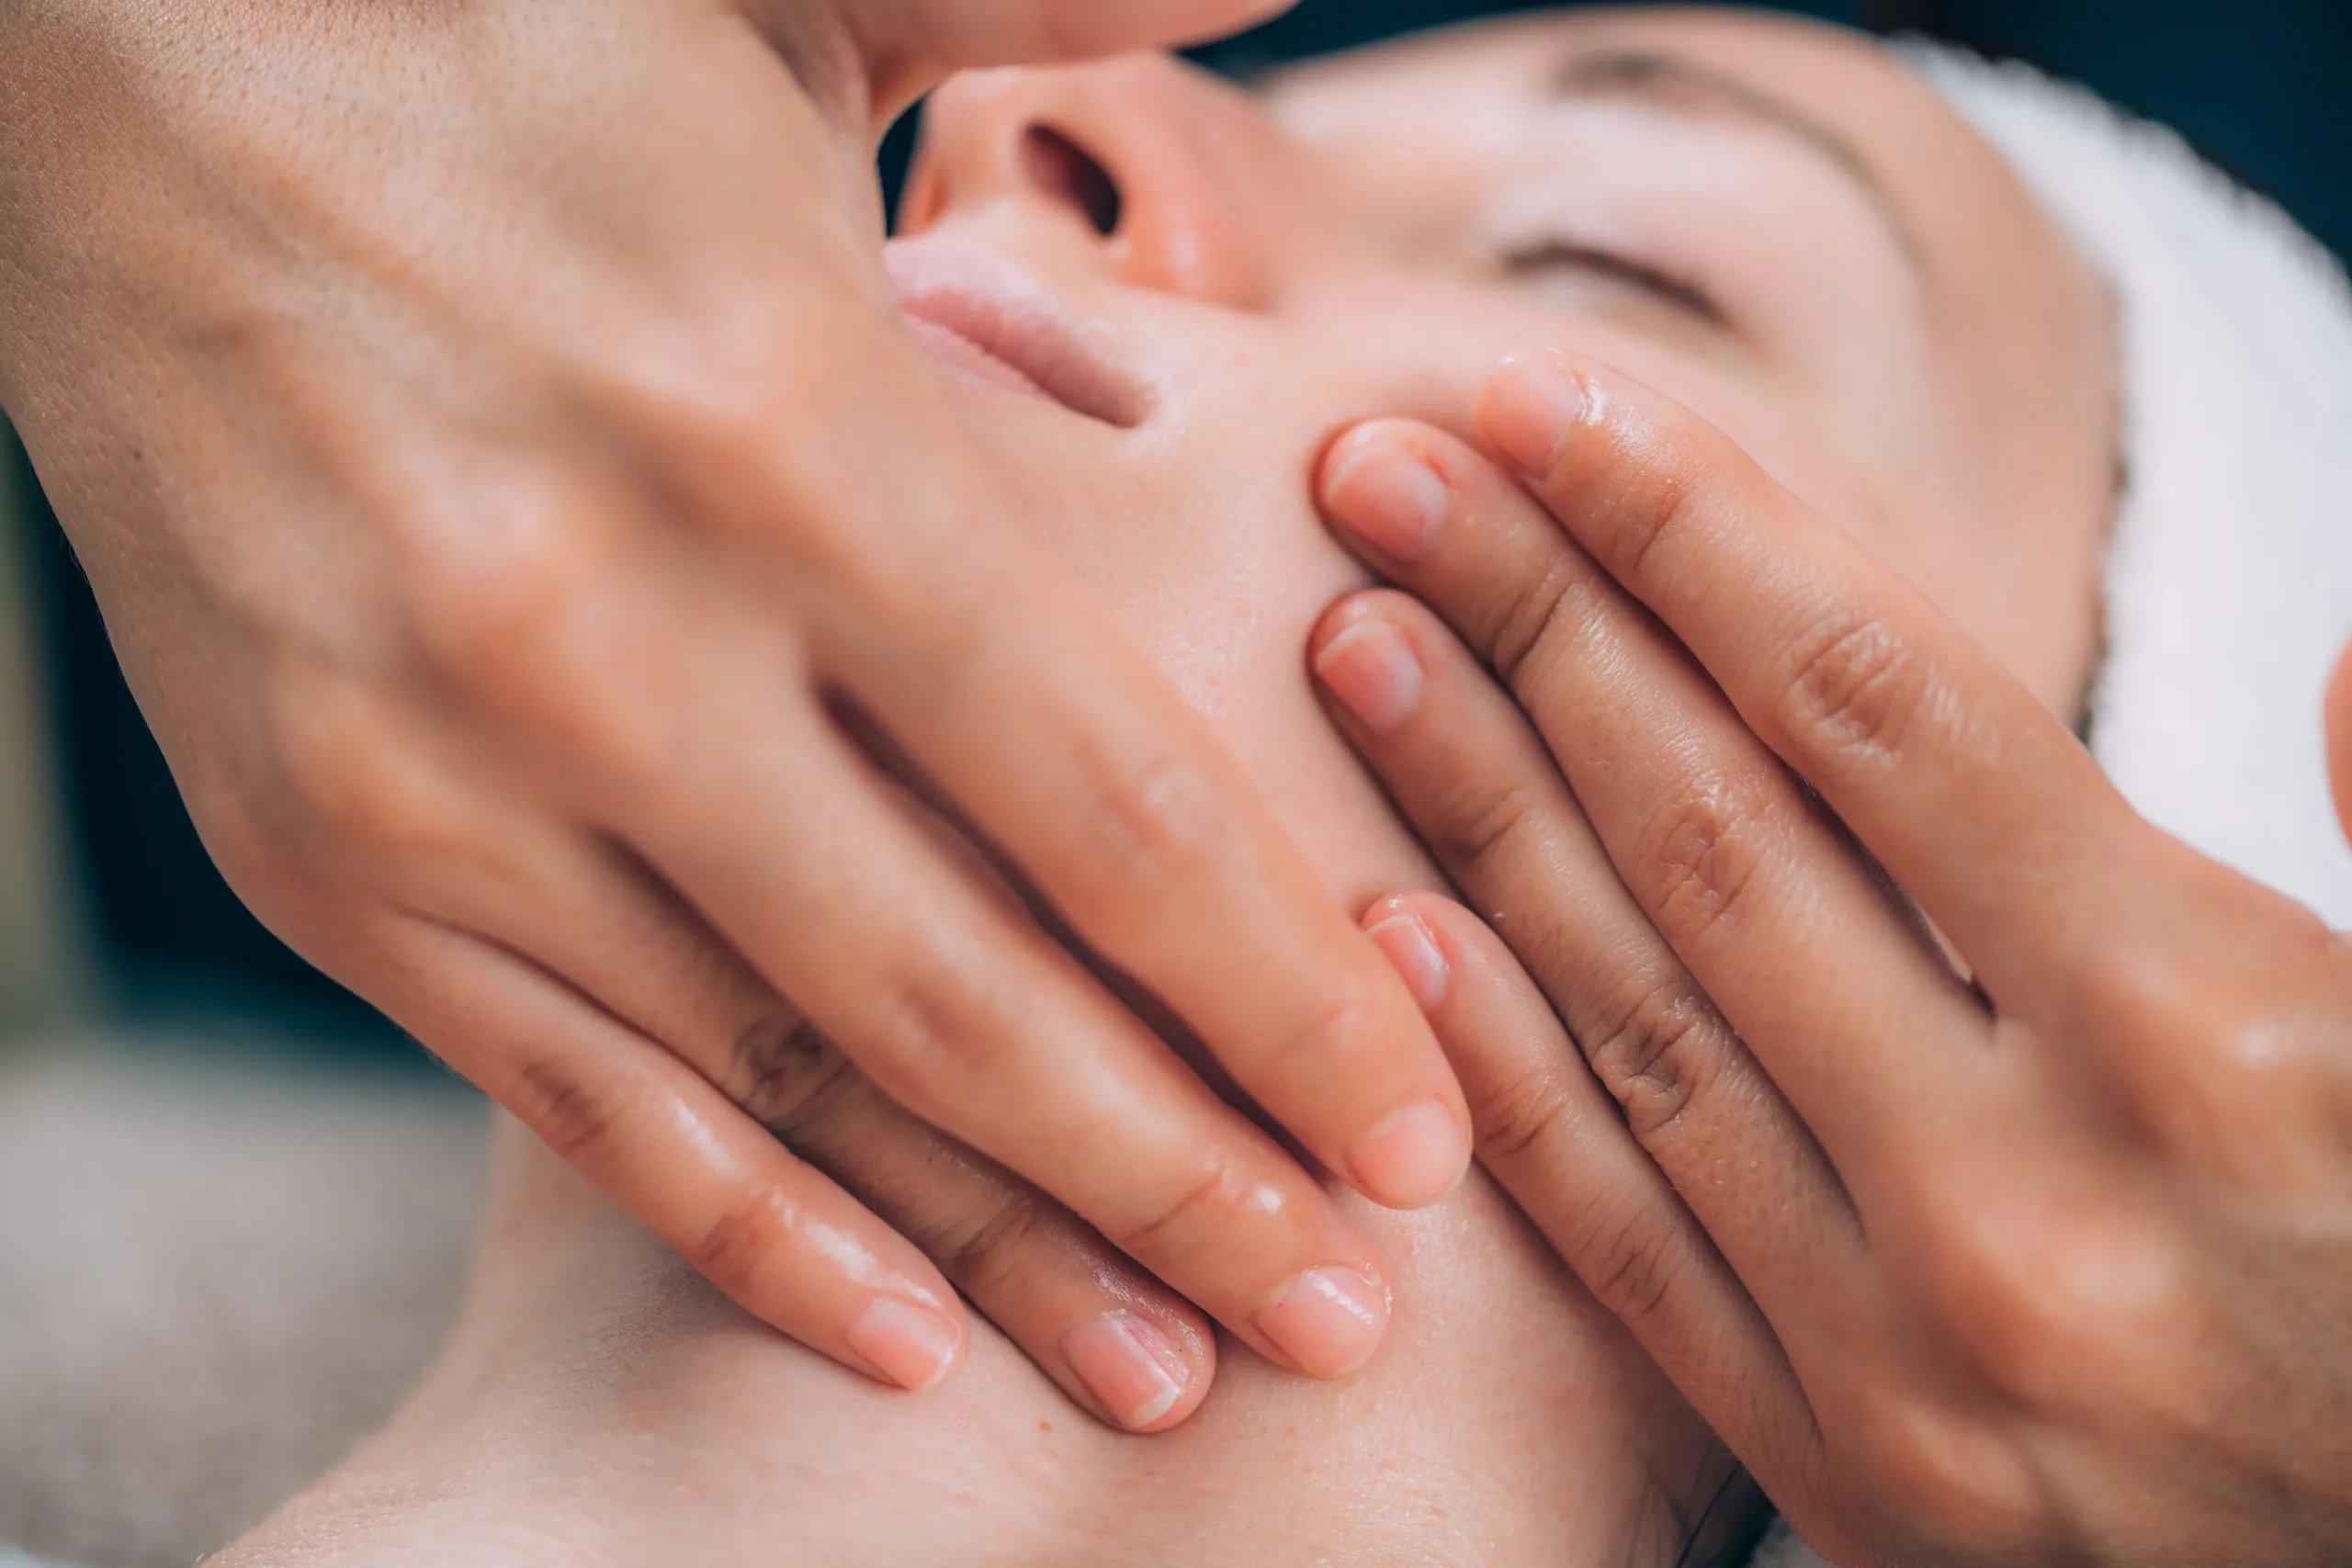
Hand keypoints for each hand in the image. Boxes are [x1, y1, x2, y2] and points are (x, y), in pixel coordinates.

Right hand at [0, 0, 1470, 1426]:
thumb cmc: (517, 24)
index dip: (1283, 994)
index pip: (1108, 800)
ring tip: (1175, 1368)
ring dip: (1001, 1247)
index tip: (1419, 1126)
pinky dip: (741, 1232)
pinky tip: (894, 1334)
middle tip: (1348, 1304)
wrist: (106, 60)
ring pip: (786, 1087)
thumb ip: (1061, 19)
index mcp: (785, 429)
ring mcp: (442, 773)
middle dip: (1189, 1174)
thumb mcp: (799, 3)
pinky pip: (568, 1100)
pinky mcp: (321, 850)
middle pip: (975, 999)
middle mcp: (610, 640)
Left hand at [1307, 351, 2351, 1563]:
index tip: (1538, 406)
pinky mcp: (1842, 1472)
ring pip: (1633, 1010)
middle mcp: (2025, 1183)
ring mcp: (1906, 1348)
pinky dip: (1501, 1071)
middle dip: (1533, 619)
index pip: (1873, 705)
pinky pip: (1627, 1237)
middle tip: (1383, 471)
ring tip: (1353, 644)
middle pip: (1710, 828)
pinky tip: (1391, 926)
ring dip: (1473, 806)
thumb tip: (2332, 669)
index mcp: (2204, 1024)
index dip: (1688, 530)